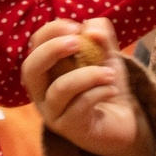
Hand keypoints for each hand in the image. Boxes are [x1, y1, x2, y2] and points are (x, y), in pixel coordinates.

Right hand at [22, 19, 153, 155]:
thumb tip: (90, 28)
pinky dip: (100, 92)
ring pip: (59, 89)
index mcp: (46, 71)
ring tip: (110, 73)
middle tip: (78, 42)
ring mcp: (54, 114)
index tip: (76, 27)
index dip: (51, 32)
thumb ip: (100, 36)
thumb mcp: (107, 55)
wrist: (126, 121)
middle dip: (52, 50)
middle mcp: (42, 93)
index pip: (35, 46)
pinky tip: (113, 90)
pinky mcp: (71, 129)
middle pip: (30, 69)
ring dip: (88, 75)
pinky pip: (81, 106)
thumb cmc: (107, 86)